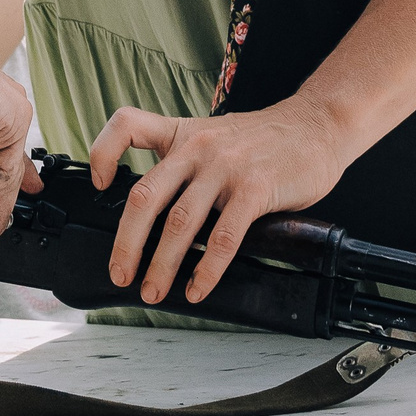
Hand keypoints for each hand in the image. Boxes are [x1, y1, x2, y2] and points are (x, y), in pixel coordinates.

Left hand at [89, 98, 348, 304]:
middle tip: (120, 274)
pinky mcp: (255, 189)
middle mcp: (196, 147)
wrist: (316, 125)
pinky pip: (223, 237)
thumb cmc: (263, 140)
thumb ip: (185, 161)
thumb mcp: (213, 135)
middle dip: (126, 243)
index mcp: (181, 133)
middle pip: (144, 196)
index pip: (127, 124)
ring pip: (180, 223)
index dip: (102, 151)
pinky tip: (197, 288)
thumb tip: (154, 213)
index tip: (98, 184)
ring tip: (153, 291)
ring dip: (162, 265)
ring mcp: (225, 167)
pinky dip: (206, 269)